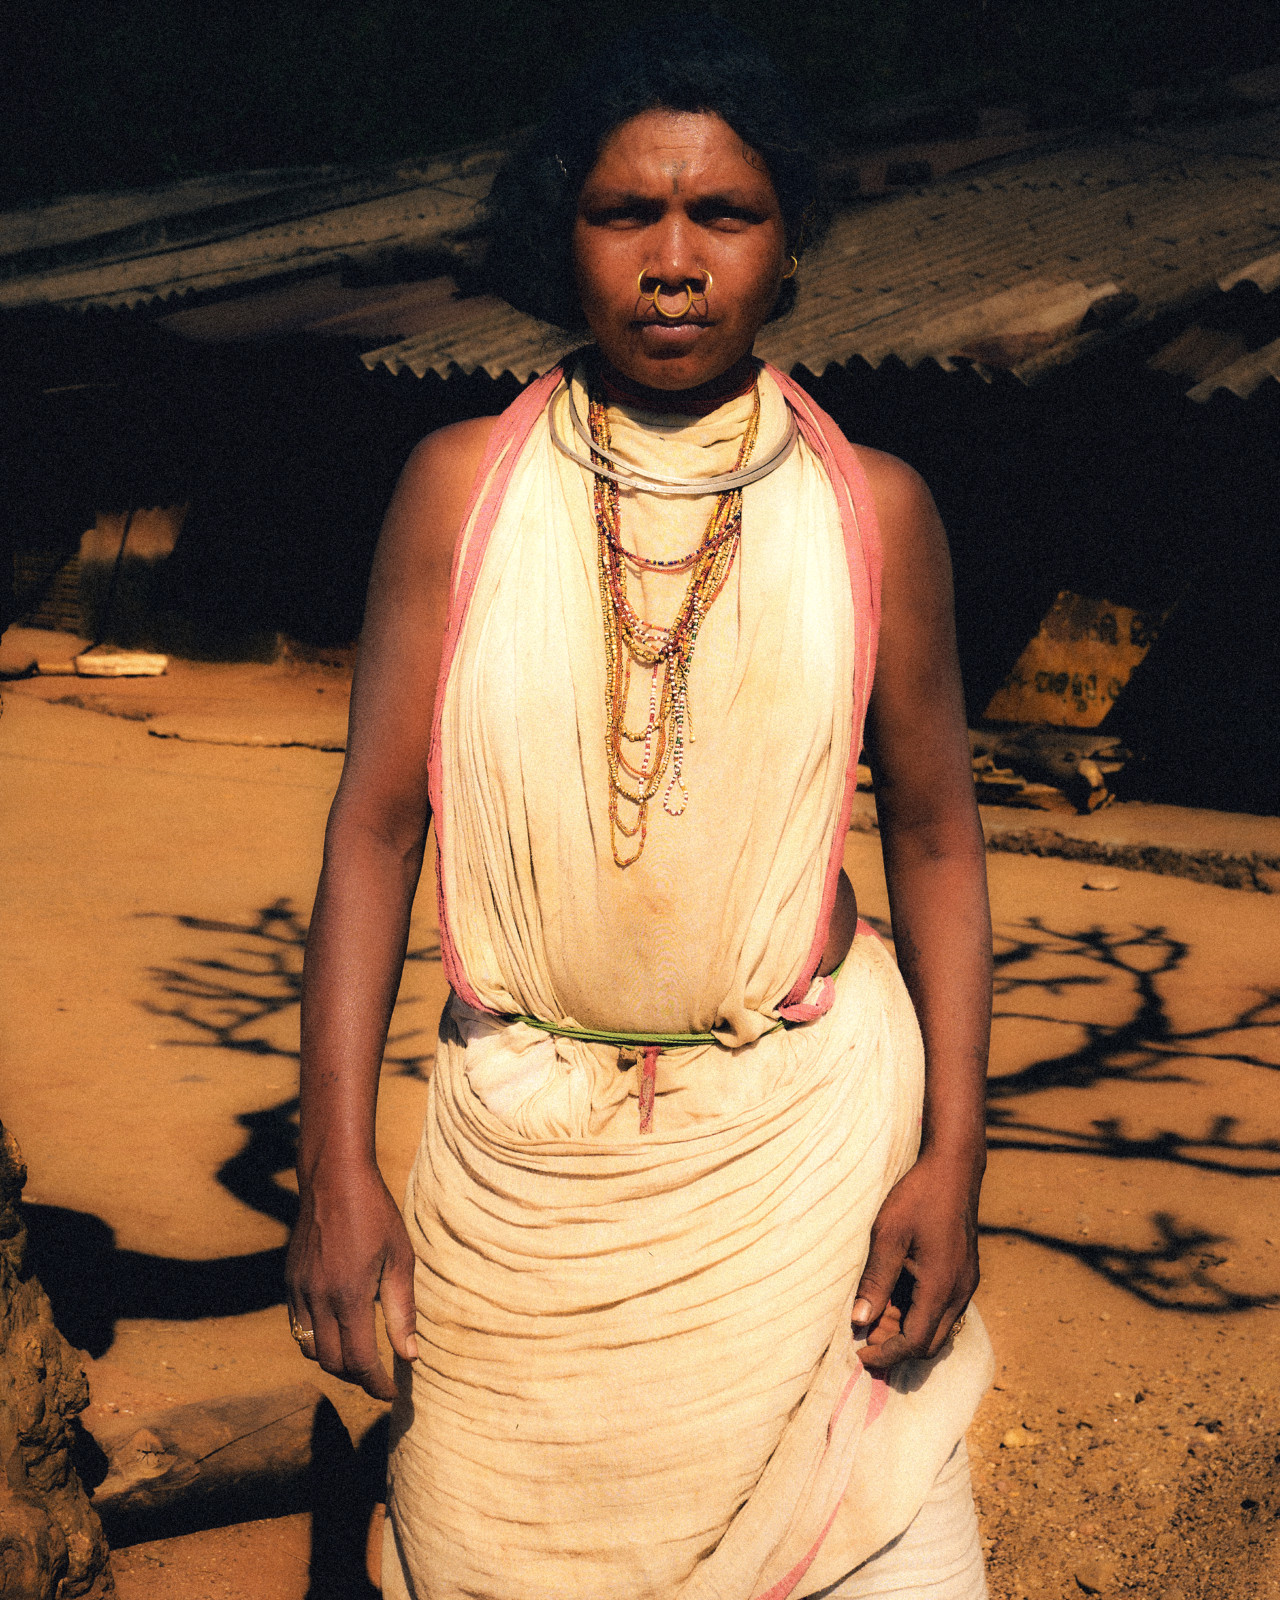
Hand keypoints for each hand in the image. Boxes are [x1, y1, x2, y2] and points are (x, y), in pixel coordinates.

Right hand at [285, 1161, 417, 1400]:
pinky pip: (297, 1329)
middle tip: (379, 1377)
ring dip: (334, 1362)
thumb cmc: (375, 1215)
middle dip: (357, 1378)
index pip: (360, 1361)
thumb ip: (403, 1311)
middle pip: (333, 1363)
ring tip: (359, 1357)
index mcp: (350, 1296)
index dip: (376, 1384)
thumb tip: (411, 1356)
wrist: (333, 1179)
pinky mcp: (290, 1282)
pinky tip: (336, 1332)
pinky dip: (315, 1341)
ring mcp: (300, 1291)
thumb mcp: (400, 1259)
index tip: (391, 1393)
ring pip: (310, 1351)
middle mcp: (319, 1299)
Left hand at [851, 1148, 980, 1371]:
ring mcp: (965, 1284)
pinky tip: (893, 1297)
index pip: (915, 1342)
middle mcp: (959, 1292)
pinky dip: (918, 1314)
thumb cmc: (917, 1198)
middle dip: (897, 1348)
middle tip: (863, 1338)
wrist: (954, 1170)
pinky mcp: (964, 1274)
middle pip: (930, 1343)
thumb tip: (858, 1322)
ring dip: (907, 1330)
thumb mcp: (888, 1236)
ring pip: (938, 1328)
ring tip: (873, 1314)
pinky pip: (943, 1309)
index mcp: (941, 1287)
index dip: (887, 1355)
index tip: (859, 1355)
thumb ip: (875, 1280)